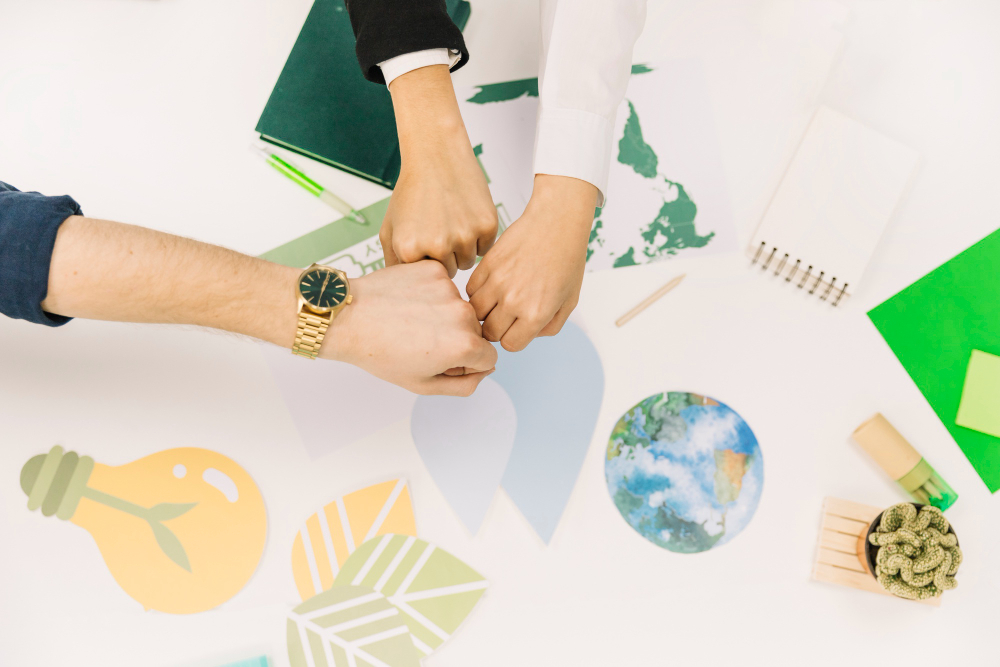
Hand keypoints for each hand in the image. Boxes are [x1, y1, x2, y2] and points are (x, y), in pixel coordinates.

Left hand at [323, 261, 497, 395]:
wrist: (349, 318)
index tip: (442, 361)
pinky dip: (430, 294)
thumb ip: (463, 385)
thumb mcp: (423, 384)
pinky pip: (443, 285)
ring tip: (410, 321)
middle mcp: (463, 313)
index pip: (489, 358)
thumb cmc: (380, 353)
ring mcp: (449, 288)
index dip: (467, 364)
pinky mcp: (434, 269)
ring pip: (459, 307)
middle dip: (456, 339)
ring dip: (443, 315)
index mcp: (464, 345)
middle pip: (475, 331)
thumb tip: (484, 370)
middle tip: (420, 342)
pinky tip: (408, 302)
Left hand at [381, 65, 497, 276]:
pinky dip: (478, 237)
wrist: (436, 156)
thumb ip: (393, 264)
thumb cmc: (412, 191)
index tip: (423, 241)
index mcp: (410, 250)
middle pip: (447, 273)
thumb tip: (403, 293)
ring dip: (461, 248)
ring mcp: (464, 236)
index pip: (422, 278)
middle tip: (439, 228)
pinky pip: (485, 248)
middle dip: (444, 256)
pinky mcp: (487, 226)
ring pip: (467, 262)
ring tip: (451, 220)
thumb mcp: (390, 229)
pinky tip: (466, 216)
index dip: (424, 261)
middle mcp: (437, 246)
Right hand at [466, 175, 597, 351]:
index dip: (513, 338)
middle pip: (489, 332)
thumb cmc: (566, 261)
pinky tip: (492, 285)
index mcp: (536, 314)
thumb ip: (550, 327)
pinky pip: (470, 290)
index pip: (510, 345)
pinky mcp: (486, 265)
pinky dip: (477, 292)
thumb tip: (525, 336)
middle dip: (497, 328)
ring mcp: (497, 282)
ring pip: (475, 312)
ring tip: (497, 301)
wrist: (556, 224)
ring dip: (484, 311)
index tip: (516, 329)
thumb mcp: (569, 301)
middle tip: (506, 316)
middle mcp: (514, 301)